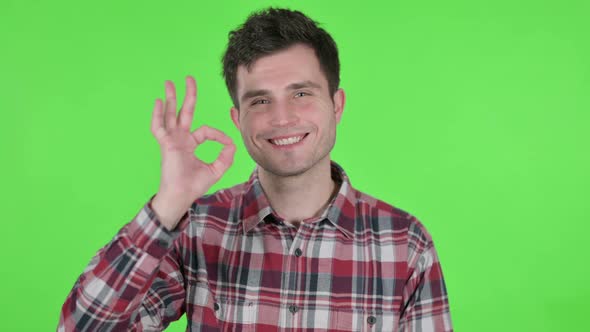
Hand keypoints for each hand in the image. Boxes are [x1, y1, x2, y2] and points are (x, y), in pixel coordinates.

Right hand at [150, 76, 235, 229]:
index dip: (218, 135)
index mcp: (190, 144)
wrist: (181, 195)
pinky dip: (157, 114)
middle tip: (189, 78)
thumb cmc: (195, 185)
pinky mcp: (165, 144)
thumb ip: (226, 155)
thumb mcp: (217, 169)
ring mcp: (171, 140)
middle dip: (188, 95)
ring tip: (170, 82)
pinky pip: (158, 127)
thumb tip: (232, 143)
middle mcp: (180, 139)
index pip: (205, 130)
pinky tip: (158, 101)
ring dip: (170, 98)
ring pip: (171, 114)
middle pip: (184, 112)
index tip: (228, 143)